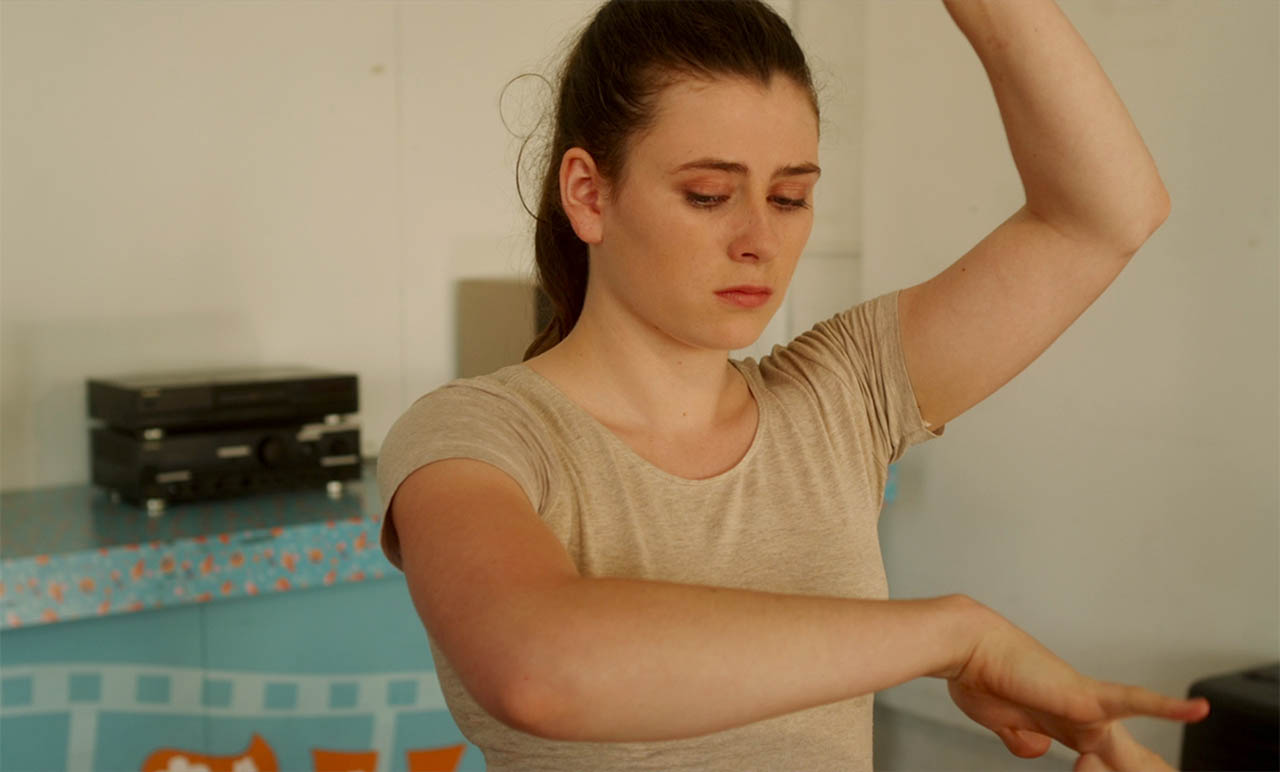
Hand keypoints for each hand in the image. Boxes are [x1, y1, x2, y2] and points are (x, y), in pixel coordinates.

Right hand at [946, 606, 1209, 769]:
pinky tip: (1198, 709)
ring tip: (1135, 756)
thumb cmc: (976, 676)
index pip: (1106, 760)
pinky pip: (1135, 700)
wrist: (966, 647)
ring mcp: (1088, 707)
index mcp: (1061, 726)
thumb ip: (1020, 738)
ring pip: (1134, 753)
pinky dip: (1166, 706)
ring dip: (1136, 768)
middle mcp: (1080, 718)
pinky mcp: (1087, 696)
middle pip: (1132, 761)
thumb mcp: (1000, 723)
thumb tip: (1036, 748)